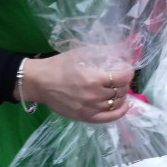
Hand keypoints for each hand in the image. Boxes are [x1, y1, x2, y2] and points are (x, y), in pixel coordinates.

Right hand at [17, 52, 134, 123]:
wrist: (38, 82)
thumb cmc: (58, 65)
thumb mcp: (80, 53)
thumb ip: (101, 51)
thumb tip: (121, 48)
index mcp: (93, 78)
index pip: (122, 78)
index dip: (128, 73)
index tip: (128, 69)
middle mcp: (94, 95)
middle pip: (120, 91)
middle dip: (124, 83)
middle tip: (120, 79)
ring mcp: (89, 108)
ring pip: (116, 103)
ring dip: (122, 95)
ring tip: (120, 90)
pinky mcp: (84, 117)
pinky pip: (108, 118)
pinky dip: (120, 112)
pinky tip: (124, 106)